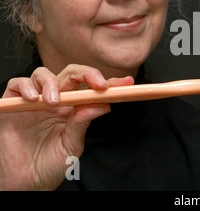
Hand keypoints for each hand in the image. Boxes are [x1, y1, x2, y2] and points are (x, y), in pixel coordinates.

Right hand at [0, 65, 133, 190]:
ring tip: (55, 102)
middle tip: (99, 85)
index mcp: (72, 109)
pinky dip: (26, 87)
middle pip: (71, 74)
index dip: (109, 83)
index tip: (127, 83)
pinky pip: (17, 84)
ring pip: (43, 75)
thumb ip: (82, 123)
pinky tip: (34, 99)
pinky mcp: (12, 106)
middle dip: (87, 74)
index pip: (91, 89)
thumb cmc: (48, 166)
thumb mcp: (71, 145)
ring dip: (52, 83)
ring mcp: (34, 102)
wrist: (24, 184)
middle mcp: (55, 101)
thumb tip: (101, 104)